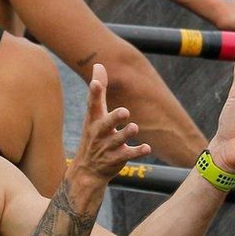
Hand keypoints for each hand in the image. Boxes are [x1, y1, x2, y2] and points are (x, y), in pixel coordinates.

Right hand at [70, 63, 151, 182]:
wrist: (88, 170)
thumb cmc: (94, 135)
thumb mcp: (94, 114)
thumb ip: (99, 91)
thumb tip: (98, 65)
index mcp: (94, 120)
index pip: (92, 105)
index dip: (94, 93)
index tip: (95, 83)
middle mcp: (99, 133)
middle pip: (105, 124)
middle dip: (114, 118)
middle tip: (124, 111)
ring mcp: (108, 147)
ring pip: (117, 140)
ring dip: (125, 134)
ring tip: (134, 127)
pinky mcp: (117, 159)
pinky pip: (128, 155)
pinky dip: (137, 152)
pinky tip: (147, 148)